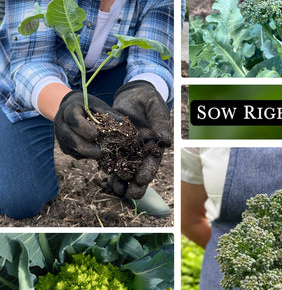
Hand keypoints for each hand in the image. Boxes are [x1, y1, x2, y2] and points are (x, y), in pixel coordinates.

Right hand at [54, 90, 123, 158]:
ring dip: (86, 153)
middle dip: (85, 147)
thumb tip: (122, 123)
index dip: (84, 127)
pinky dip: (85, 155)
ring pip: (71, 148)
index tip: (96, 134)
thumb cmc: (88, 106)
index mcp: (69, 109)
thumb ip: (108, 113)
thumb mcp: (97, 105)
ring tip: (101, 154)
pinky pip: (74, 154)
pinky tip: (96, 153)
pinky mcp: (65, 146)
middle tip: (100, 152)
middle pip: (69, 137)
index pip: (73, 119)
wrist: (70, 108)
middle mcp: (61, 123)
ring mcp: (61, 136)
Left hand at [111, 81, 170, 198]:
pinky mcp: (116, 146)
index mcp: (154, 145)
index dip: (148, 171)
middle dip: (137, 184)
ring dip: (123, 181)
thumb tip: (166, 140)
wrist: (132, 95)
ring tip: (118, 190)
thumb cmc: (147, 100)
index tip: (141, 180)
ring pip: (126, 169)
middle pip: (140, 170)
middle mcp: (142, 151)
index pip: (152, 162)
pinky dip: (110, 170)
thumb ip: (160, 122)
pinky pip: (113, 160)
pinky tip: (106, 179)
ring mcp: (129, 150)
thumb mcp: (155, 107)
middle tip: (132, 194)